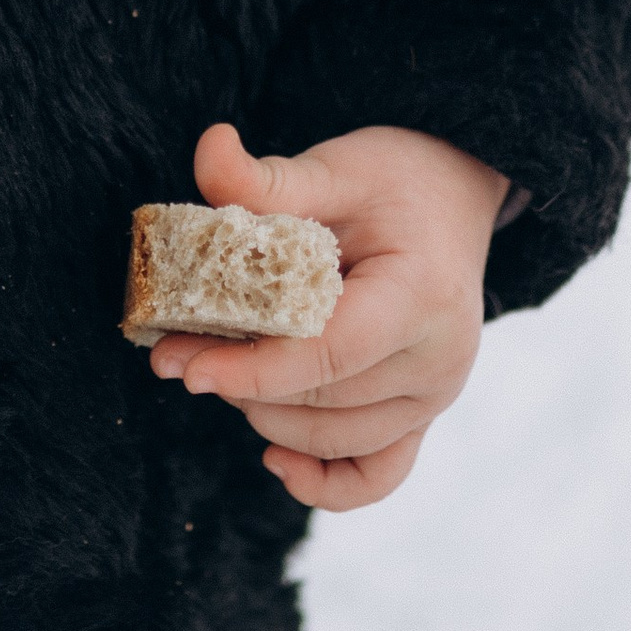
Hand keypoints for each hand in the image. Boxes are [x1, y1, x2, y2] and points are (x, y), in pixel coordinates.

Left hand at [149, 119, 511, 511]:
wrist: (454, 197)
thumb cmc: (393, 180)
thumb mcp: (335, 167)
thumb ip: (269, 177)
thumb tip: (208, 146)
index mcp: (422, 294)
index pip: (330, 354)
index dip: (252, 368)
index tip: (185, 365)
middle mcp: (441, 358)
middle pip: (324, 401)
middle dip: (242, 385)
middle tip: (176, 349)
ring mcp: (437, 395)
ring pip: (336, 440)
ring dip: (266, 416)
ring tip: (219, 368)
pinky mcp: (423, 415)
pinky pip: (376, 476)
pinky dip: (324, 484)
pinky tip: (273, 459)